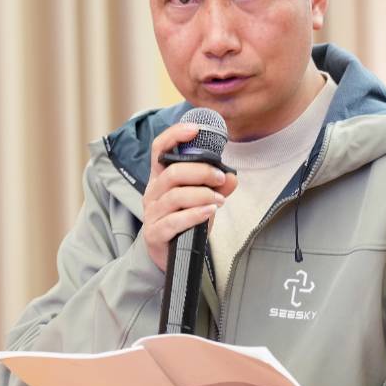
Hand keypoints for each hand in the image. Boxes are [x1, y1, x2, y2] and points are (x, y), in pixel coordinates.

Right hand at [142, 123, 237, 271]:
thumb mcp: (201, 201)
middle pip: (173, 172)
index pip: (159, 149)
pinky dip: (195, 214)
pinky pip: (175, 221)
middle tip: (221, 178)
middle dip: (201, 172)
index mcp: (160, 178)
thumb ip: (217, 188)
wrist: (168, 256)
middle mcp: (153, 192)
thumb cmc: (183, 222)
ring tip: (219, 200)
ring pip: (176, 196)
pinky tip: (210, 211)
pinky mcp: (155, 233)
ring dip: (202, 194)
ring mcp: (152, 213)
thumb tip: (232, 177)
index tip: (195, 129)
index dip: (174, 135)